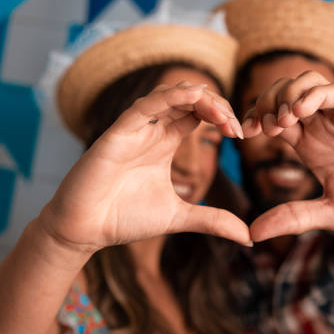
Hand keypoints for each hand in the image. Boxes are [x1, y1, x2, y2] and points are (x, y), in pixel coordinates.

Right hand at [40, 82, 251, 252]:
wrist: (85, 230)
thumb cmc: (124, 218)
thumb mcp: (179, 217)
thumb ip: (213, 221)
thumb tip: (249, 236)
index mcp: (165, 143)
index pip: (198, 115)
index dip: (221, 116)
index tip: (240, 134)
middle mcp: (151, 131)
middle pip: (188, 101)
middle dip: (216, 106)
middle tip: (235, 125)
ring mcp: (134, 130)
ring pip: (168, 97)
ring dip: (198, 98)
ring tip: (221, 112)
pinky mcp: (116, 134)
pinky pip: (144, 107)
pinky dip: (169, 98)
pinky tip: (193, 96)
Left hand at [242, 71, 333, 240]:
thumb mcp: (333, 213)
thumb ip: (295, 217)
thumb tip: (252, 233)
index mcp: (312, 145)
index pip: (273, 118)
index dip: (254, 118)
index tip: (241, 133)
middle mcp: (325, 125)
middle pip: (283, 94)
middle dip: (264, 103)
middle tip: (259, 126)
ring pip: (305, 83)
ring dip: (285, 95)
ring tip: (281, 121)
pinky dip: (312, 95)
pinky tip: (300, 113)